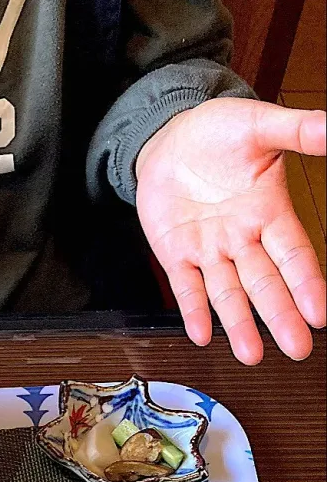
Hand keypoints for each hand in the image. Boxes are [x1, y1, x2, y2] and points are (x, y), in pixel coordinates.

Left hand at [136, 98, 325, 363]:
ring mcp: (209, 250)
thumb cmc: (219, 132)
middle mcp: (242, 239)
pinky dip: (193, 310)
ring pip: (227, 294)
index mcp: (268, 212)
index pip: (293, 254)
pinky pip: (186, 287)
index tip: (319, 314)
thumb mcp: (259, 125)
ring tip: (251, 356)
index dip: (306, 283)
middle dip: (281, 316)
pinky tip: (200, 334)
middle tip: (298, 349)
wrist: (169, 136)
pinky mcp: (176, 254)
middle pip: (264, 284)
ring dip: (239, 325)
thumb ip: (297, 131)